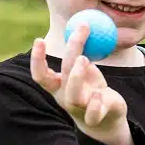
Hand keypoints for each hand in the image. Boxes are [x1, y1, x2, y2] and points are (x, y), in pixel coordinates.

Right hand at [30, 24, 132, 144]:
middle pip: (60, 78)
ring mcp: (80, 109)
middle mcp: (65, 98)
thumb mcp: (86, 71)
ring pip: (73, 97)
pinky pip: (93, 114)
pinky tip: (99, 93)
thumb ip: (81, 55)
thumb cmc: (92, 90)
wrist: (107, 119)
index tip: (39, 40)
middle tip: (77, 34)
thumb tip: (80, 25)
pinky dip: (95, 104)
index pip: (41, 75)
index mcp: (58, 87)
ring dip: (77, 76)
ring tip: (84, 59)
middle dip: (69, 53)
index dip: (37, 59)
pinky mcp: (96, 116)